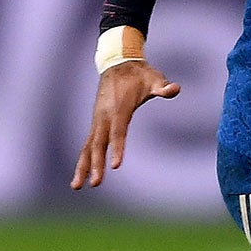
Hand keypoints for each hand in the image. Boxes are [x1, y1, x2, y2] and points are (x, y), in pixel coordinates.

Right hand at [72, 60, 179, 188]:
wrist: (118, 63)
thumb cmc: (140, 74)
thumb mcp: (154, 78)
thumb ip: (163, 87)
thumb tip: (174, 88)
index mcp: (119, 109)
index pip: (118, 132)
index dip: (117, 148)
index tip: (116, 165)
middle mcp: (104, 116)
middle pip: (98, 144)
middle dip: (96, 165)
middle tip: (96, 184)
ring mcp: (97, 120)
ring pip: (87, 147)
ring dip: (82, 167)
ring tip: (76, 187)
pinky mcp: (96, 123)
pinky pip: (87, 144)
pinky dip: (83, 159)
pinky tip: (80, 176)